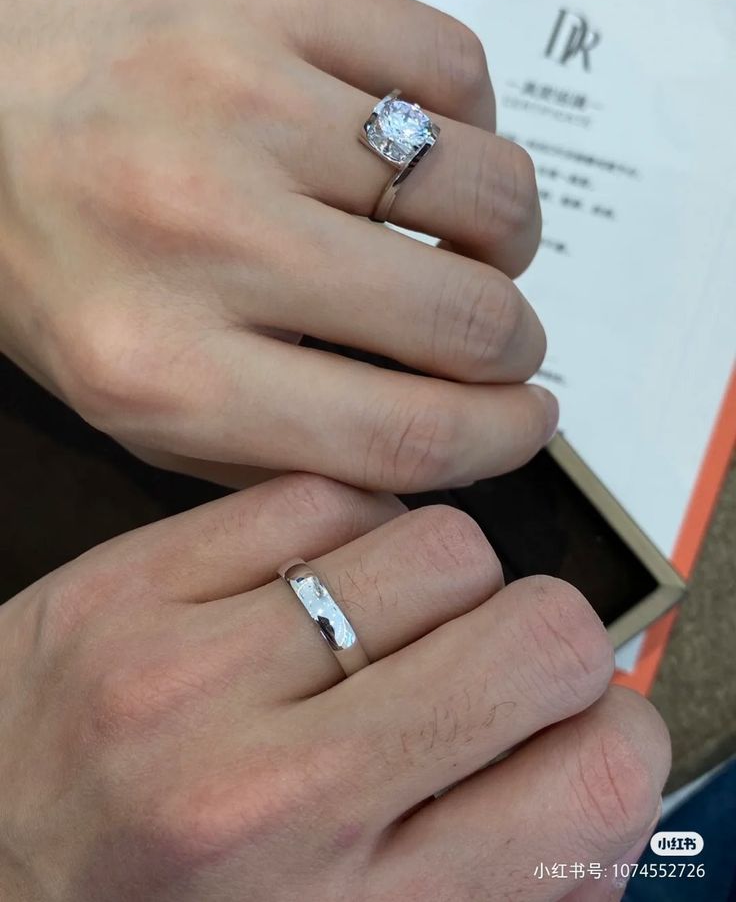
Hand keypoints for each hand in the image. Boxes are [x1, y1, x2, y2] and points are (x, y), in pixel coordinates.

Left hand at [0, 0, 555, 491]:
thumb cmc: (62, 279)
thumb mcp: (147, 414)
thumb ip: (293, 457)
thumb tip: (442, 460)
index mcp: (168, 371)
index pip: (404, 432)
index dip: (501, 436)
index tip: (529, 421)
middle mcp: (203, 233)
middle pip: (461, 315)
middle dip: (512, 342)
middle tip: (497, 334)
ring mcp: (235, 98)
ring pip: (481, 182)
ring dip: (503, 230)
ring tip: (463, 237)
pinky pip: (451, 66)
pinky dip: (469, 121)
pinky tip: (422, 147)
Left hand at [0, 474, 668, 900]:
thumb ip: (491, 869)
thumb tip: (588, 759)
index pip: (599, 780)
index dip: (617, 734)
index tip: (584, 723)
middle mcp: (278, 797)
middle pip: (540, 637)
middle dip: (548, 640)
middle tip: (498, 660)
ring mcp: (194, 678)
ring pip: (444, 546)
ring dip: (445, 580)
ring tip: (390, 624)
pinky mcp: (133, 586)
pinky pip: (319, 497)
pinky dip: (346, 528)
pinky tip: (311, 582)